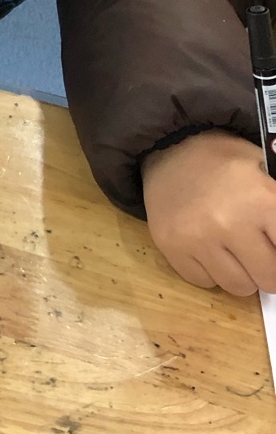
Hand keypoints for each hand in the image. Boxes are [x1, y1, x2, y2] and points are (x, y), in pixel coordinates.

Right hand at [141, 129, 275, 294]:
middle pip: (268, 278)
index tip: (272, 243)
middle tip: (259, 249)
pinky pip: (204, 282)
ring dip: (241, 273)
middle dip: (268, 267)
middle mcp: (228, 222)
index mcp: (260, 200)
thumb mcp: (265, 171)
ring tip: (233, 247)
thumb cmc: (224, 159)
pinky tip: (208, 246)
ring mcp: (196, 237)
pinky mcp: (170, 246)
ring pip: (238, 287)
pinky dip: (210, 271)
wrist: (169, 146)